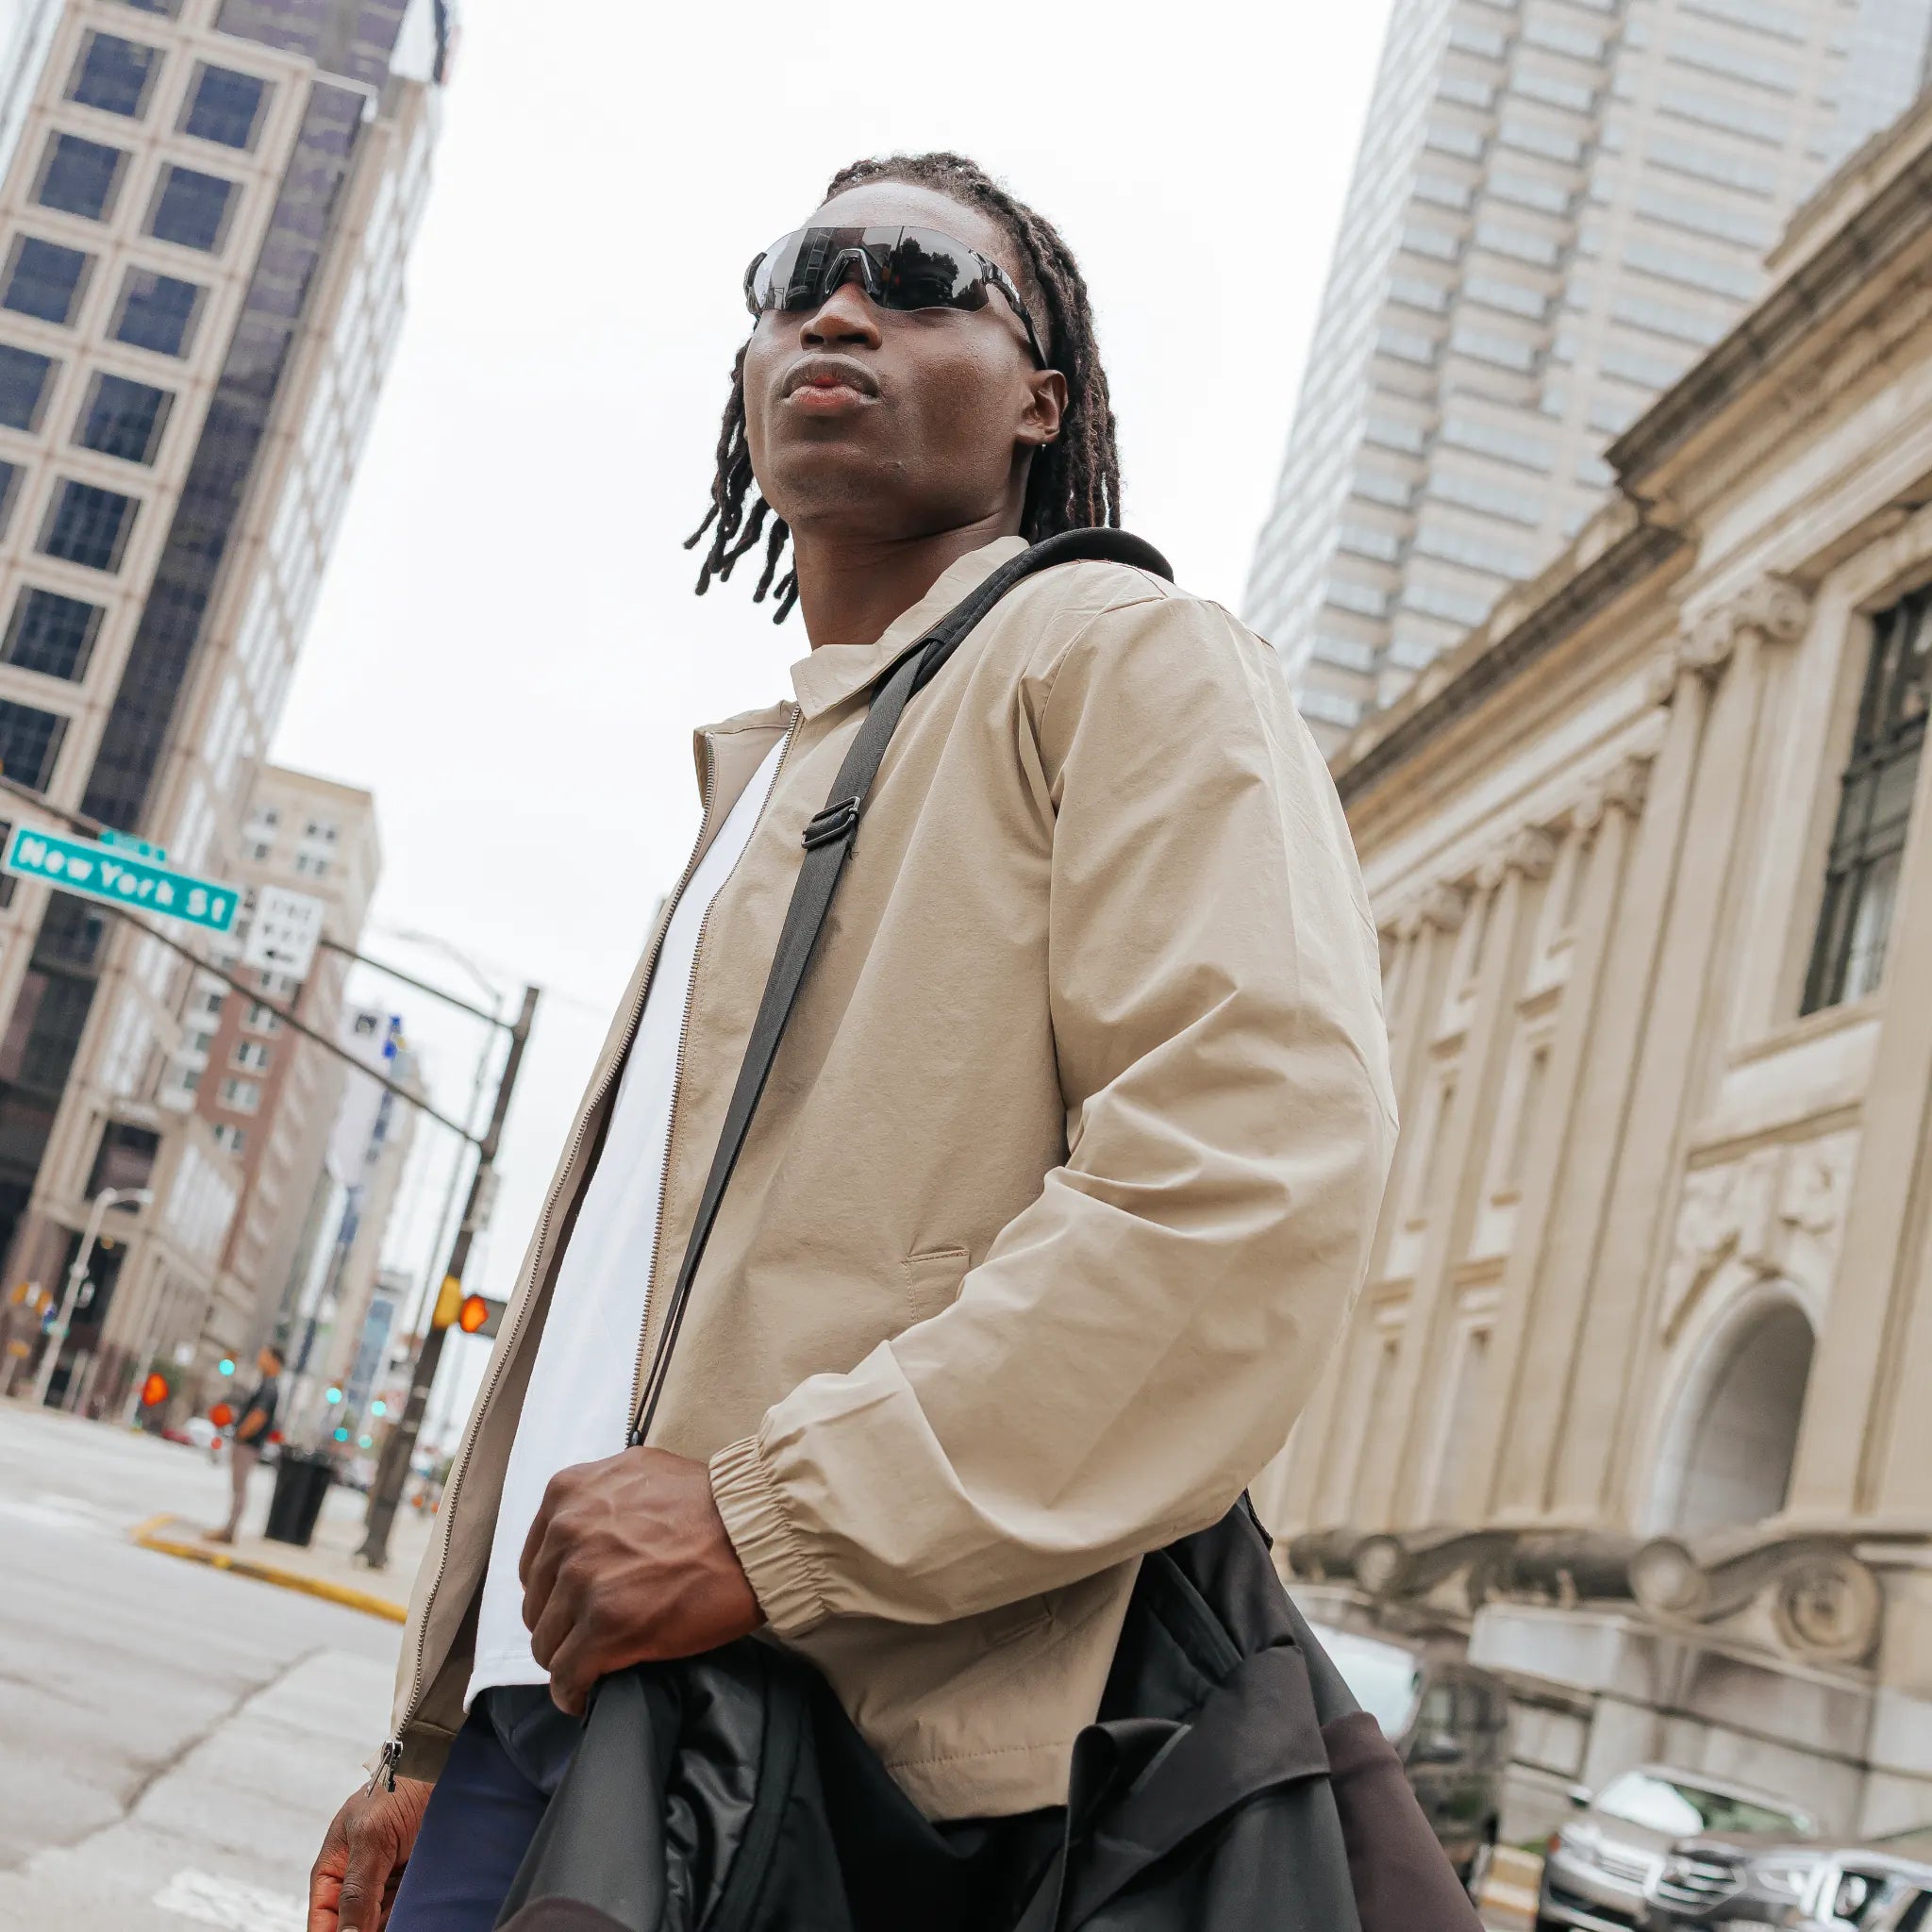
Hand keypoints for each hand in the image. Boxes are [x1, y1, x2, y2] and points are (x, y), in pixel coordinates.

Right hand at [307, 1774, 431, 1930]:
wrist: (440, 1771)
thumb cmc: (397, 1790)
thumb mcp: (370, 1838)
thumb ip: (356, 1889)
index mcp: (333, 1870)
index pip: (322, 1922)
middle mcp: (355, 1881)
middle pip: (351, 1927)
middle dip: (363, 1931)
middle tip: (381, 1926)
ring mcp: (384, 1883)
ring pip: (379, 1923)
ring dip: (388, 1925)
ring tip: (401, 1912)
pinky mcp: (409, 1883)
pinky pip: (403, 1912)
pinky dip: (407, 1916)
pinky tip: (414, 1916)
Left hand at [520, 1446, 763, 1714]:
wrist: (756, 1529)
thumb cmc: (713, 1504)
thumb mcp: (640, 1475)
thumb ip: (600, 1502)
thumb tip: (585, 1535)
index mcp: (569, 1493)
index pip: (535, 1562)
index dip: (555, 1591)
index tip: (576, 1606)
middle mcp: (568, 1532)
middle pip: (537, 1605)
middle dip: (562, 1625)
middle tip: (593, 1637)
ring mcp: (583, 1581)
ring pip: (547, 1644)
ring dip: (569, 1659)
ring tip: (595, 1667)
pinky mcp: (605, 1626)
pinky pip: (567, 1676)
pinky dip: (573, 1693)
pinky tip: (588, 1696)